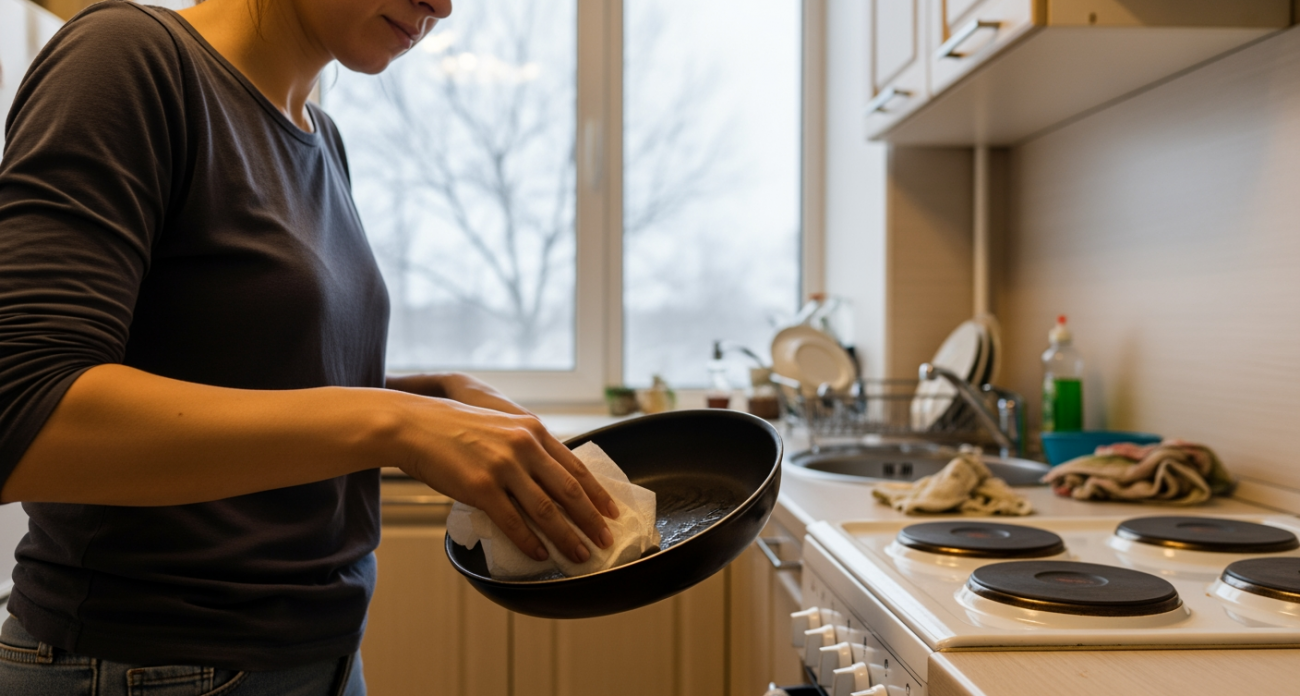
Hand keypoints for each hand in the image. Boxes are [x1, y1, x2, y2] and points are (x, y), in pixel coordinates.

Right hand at [384, 377, 618, 563]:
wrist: (416, 425)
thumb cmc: (455, 428)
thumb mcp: (502, 426)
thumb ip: (527, 447)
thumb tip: (549, 478)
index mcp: (533, 431)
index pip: (576, 467)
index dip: (597, 493)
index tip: (612, 513)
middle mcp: (524, 447)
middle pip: (568, 491)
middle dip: (591, 520)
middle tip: (605, 541)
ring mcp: (504, 467)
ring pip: (546, 511)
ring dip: (567, 537)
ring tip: (580, 555)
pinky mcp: (481, 488)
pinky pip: (513, 522)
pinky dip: (530, 542)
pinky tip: (540, 554)